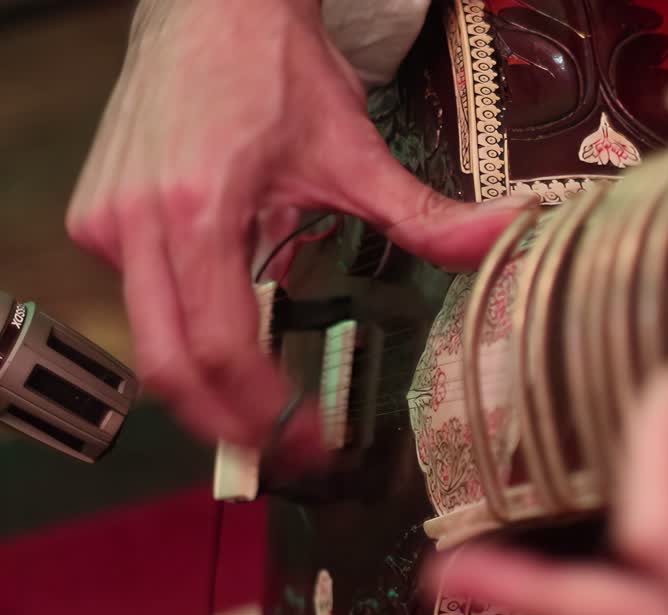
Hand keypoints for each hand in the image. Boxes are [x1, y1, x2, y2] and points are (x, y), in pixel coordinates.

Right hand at [67, 0, 532, 458]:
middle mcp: (137, 223)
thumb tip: (502, 237)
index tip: (309, 441)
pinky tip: (235, 315)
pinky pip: (143, 301)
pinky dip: (190, 326)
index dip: (261, 410)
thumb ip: (424, 215)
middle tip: (286, 451)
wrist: (211, 5)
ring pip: (150, 340)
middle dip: (227, 423)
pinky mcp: (99, 220)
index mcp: (197, 209)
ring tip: (269, 400)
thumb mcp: (355, 151)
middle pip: (167, 366)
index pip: (217, 345)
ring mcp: (109, 223)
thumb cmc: (272, 69)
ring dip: (209, 381)